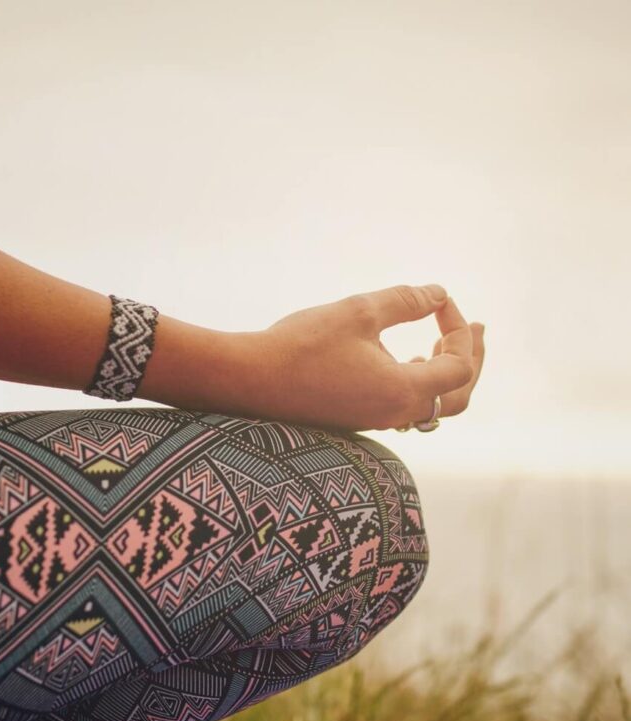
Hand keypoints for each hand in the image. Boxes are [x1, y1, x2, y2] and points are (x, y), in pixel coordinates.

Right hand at [253, 284, 484, 430]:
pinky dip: (419, 383)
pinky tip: (405, 361)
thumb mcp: (358, 312)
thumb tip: (438, 293)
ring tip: (441, 341)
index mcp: (402, 391)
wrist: (249, 381)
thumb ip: (406, 301)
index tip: (440, 301)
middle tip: (476, 328)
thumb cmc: (300, 345)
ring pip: (432, 407)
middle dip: (471, 360)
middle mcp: (394, 414)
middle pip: (457, 397)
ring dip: (445, 373)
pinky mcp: (356, 420)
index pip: (459, 365)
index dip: (460, 330)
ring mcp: (375, 422)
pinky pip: (405, 409)